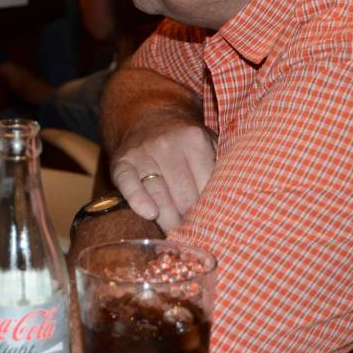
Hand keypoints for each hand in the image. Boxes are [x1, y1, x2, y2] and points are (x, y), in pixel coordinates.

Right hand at [110, 116, 215, 232]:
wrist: (150, 119)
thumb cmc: (185, 141)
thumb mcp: (208, 143)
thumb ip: (219, 167)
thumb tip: (231, 205)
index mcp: (194, 140)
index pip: (207, 186)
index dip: (211, 208)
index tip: (214, 223)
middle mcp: (167, 145)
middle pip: (184, 196)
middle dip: (191, 219)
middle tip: (196, 233)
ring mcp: (143, 154)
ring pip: (159, 195)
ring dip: (169, 220)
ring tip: (177, 234)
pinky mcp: (122, 163)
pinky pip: (129, 185)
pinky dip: (138, 200)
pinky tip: (150, 214)